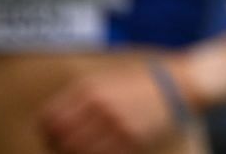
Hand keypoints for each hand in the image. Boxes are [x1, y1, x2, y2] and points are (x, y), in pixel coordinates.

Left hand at [36, 61, 184, 153]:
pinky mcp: (131, 141)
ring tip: (81, 149)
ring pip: (77, 151)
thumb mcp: (107, 79)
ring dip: (73, 153)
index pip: (49, 118)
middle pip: (60, 138)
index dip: (45, 130)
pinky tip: (98, 150)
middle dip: (57, 145)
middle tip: (63, 146)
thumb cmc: (140, 82)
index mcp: (91, 89)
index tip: (50, 134)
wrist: (180, 85)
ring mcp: (116, 125)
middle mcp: (101, 107)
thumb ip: (80, 96)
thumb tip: (48, 120)